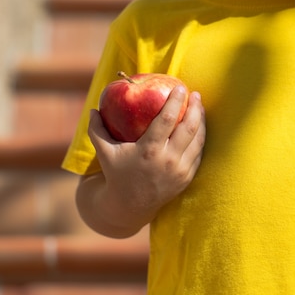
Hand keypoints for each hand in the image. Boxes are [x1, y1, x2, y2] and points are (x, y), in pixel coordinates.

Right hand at [83, 85, 205, 235]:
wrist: (130, 207)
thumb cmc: (117, 174)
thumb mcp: (104, 153)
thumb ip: (97, 130)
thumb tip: (93, 109)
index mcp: (148, 151)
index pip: (167, 120)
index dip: (175, 101)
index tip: (179, 87)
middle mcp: (167, 160)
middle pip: (188, 128)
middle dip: (195, 107)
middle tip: (195, 94)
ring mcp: (180, 170)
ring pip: (198, 140)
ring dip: (201, 120)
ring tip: (199, 106)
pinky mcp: (187, 177)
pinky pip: (198, 153)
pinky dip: (200, 137)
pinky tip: (199, 125)